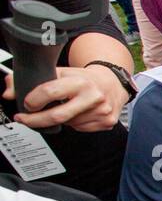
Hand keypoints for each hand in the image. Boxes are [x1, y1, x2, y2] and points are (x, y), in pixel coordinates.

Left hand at [5, 66, 128, 131]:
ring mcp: (101, 111)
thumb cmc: (84, 78)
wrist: (112, 84)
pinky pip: (80, 128)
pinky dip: (74, 123)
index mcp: (80, 80)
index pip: (50, 91)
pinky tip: (78, 113)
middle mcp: (93, 96)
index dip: (34, 100)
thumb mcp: (60, 72)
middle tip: (24, 119)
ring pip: (68, 124)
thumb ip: (33, 79)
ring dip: (59, 120)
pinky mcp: (106, 122)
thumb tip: (9, 92)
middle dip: (36, 120)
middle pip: (57, 116)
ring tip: (64, 108)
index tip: (26, 104)